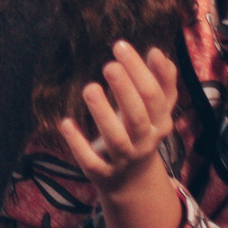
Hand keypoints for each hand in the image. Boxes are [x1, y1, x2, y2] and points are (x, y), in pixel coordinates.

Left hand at [59, 40, 179, 182]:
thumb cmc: (140, 131)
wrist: (132, 181)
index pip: (154, 95)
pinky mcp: (102, 172)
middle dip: (125, 90)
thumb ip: (161, 82)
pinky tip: (66, 122)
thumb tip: (159, 52)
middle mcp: (145, 141)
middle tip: (109, 65)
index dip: (140, 71)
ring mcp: (124, 159)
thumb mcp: (155, 110)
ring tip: (89, 88)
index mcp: (160, 122)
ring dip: (103, 114)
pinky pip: (90, 161)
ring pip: (116, 139)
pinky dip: (78, 143)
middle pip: (138, 116)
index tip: (121, 46)